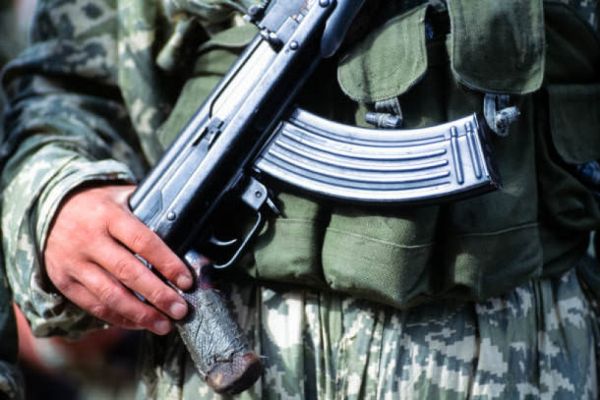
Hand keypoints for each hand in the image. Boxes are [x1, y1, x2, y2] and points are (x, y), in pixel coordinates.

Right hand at [44, 184, 192, 334]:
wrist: (48, 209)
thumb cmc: (97, 206)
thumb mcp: (121, 197)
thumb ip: (148, 212)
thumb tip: (186, 230)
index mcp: (109, 215)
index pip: (143, 241)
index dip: (167, 263)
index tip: (186, 280)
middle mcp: (89, 239)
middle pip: (128, 272)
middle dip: (158, 295)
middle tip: (180, 310)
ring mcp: (74, 262)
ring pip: (110, 295)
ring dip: (140, 314)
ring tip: (164, 325)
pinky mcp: (64, 281)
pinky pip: (94, 305)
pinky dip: (119, 318)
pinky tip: (139, 323)